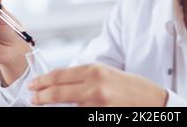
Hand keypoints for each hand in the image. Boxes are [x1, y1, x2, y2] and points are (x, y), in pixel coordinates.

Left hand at [27, 64, 167, 106]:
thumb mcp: (108, 73)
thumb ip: (86, 76)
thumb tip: (63, 81)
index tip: (34, 84)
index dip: (43, 80)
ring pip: (67, 105)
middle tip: (33, 98)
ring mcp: (96, 104)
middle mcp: (94, 86)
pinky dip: (73, 111)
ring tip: (44, 103)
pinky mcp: (99, 116)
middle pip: (57, 91)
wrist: (153, 102)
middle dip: (41, 95)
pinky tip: (69, 109)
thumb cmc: (133, 87)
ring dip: (55, 106)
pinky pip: (79, 113)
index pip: (61, 75)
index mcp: (96, 70)